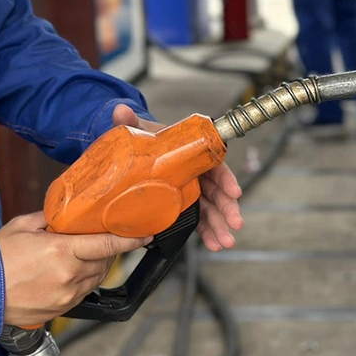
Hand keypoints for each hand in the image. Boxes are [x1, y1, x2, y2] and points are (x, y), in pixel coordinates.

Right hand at [0, 212, 152, 326]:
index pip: (107, 246)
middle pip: (104, 263)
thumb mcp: (23, 226)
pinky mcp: (60, 310)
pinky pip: (82, 294)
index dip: (130, 240)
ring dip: (94, 268)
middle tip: (98, 242)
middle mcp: (68, 276)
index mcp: (61, 251)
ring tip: (78, 257)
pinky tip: (67, 274)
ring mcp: (65, 296)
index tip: (144, 235)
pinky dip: (82, 283)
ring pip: (95, 280)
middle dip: (106, 252)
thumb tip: (68, 216)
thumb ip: (51, 220)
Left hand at [112, 105, 243, 251]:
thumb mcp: (138, 130)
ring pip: (211, 210)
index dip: (226, 179)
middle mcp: (196, 174)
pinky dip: (207, 233)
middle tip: (234, 223)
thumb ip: (130, 121)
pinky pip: (199, 220)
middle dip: (227, 209)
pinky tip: (213, 245)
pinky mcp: (184, 206)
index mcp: (192, 154)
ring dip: (220, 226)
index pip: (215, 166)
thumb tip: (120, 110)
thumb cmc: (145, 140)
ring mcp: (192, 192)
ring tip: (224, 242)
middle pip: (217, 192)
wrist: (135, 153)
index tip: (234, 192)